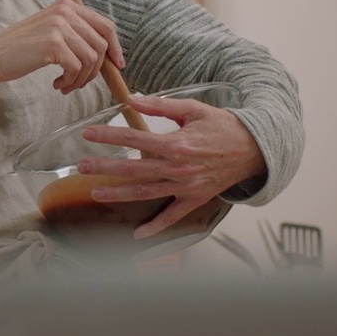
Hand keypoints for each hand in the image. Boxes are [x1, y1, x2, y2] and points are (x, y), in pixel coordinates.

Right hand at [0, 0, 124, 92]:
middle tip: (79, 82)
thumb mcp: (49, 32)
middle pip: (101, 44)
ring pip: (91, 58)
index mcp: (66, 6)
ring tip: (65, 85)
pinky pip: (77, 68)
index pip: (105, 25)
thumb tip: (106, 53)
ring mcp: (58, 26)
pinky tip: (57, 84)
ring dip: (82, 79)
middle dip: (96, 70)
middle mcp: (64, 11)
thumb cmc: (17, 50)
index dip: (116, 47)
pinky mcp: (52, 44)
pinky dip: (71, 82)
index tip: (117, 65)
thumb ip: (74, 34)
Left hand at [75, 93, 264, 238]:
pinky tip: (137, 235)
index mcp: (176, 144)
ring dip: (119, 194)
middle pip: (133, 169)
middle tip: (81, 166)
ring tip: (95, 193)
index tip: (88, 134)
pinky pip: (173, 216)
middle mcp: (178, 168)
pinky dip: (156, 227)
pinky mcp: (195, 199)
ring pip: (145, 193)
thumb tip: (133, 100)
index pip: (134, 139)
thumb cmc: (223, 126)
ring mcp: (186, 186)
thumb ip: (161, 106)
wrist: (255, 148)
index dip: (109, 136)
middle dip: (104, 167)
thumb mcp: (193, 109)